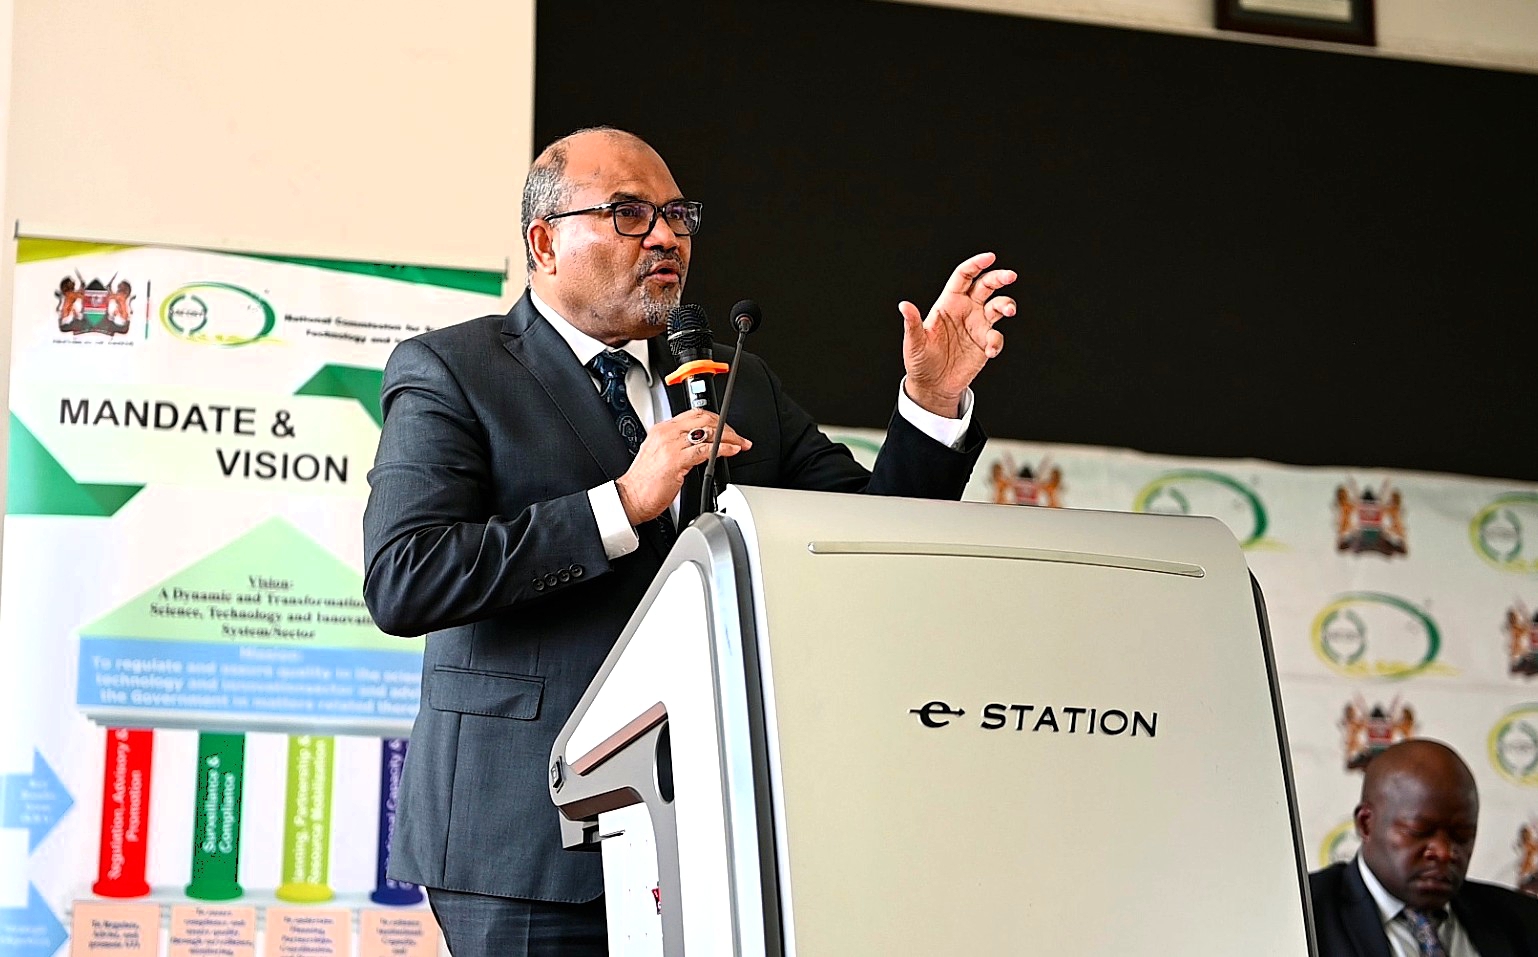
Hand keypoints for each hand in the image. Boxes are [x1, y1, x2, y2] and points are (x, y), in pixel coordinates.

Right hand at [615, 410, 751, 523]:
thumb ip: (677, 445)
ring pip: (708, 432)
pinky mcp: (676, 460)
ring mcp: (670, 445)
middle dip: (726, 426)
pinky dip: (723, 449)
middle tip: (739, 436)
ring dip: (729, 437)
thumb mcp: (660, 455)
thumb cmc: (644, 483)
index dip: (715, 418)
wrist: (630, 498)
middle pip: (703, 419)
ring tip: (740, 443)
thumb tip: (699, 445)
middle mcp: (666, 433)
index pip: (693, 414)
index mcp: (661, 429)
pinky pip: (705, 450)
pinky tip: (731, 451)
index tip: (727, 427)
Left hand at [898, 252, 1016, 416]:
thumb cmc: (920, 360)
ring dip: (1006, 305)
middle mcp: (966, 310)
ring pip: (998, 306)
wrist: (932, 385)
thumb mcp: (914, 343)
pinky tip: (989, 351)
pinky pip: (997, 337)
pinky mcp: (985, 343)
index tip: (990, 257)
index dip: (976, 264)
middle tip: (1010, 276)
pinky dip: (996, 342)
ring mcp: (977, 325)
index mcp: (948, 303)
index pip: (964, 277)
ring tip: (1007, 311)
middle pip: (986, 285)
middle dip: (999, 278)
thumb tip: (904, 305)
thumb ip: (913, 323)